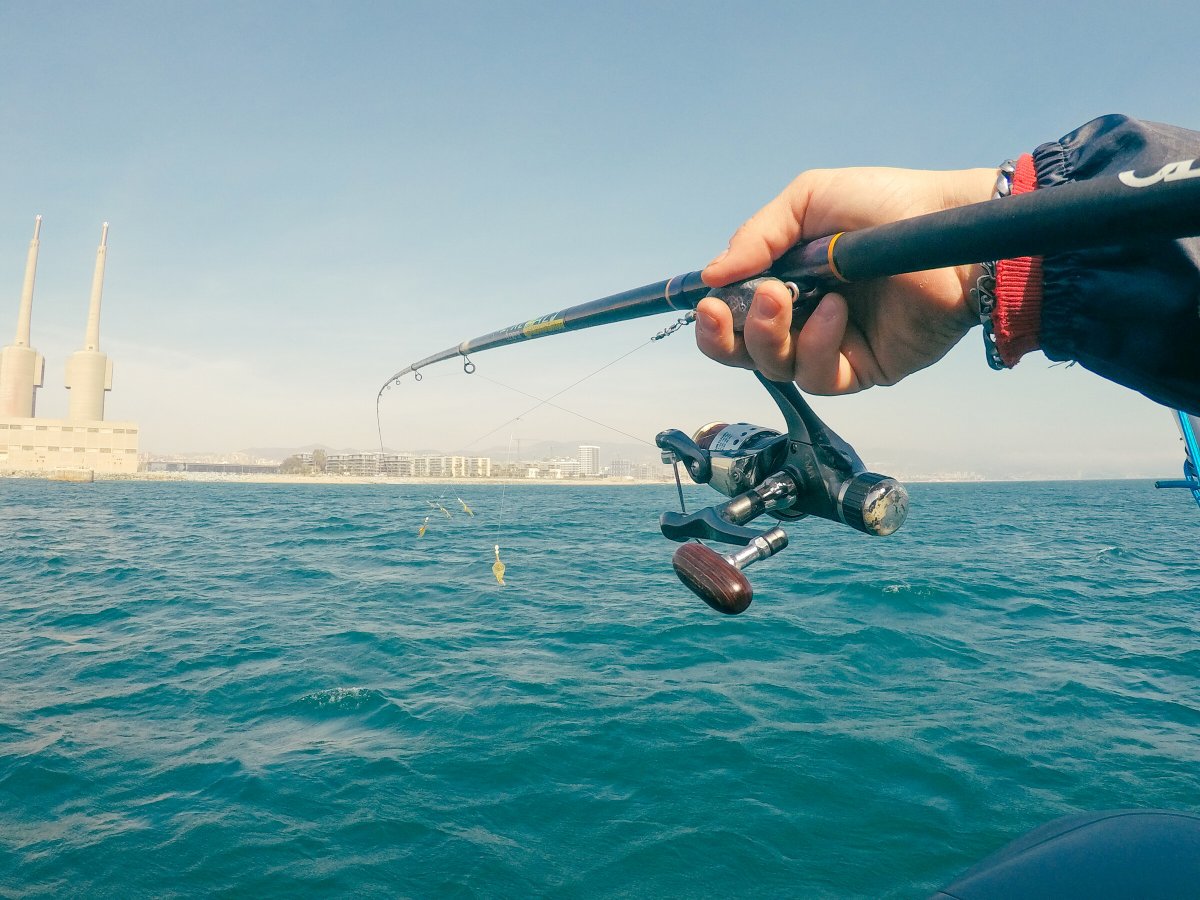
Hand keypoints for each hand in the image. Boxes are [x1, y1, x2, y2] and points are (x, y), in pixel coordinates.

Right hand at [697, 166, 997, 393]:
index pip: (735, 313)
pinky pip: (819, 377)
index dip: (714, 318)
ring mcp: (834, 345)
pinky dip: (818, 346)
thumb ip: (757, 236)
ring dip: (769, 335)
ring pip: (775, 367)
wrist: (952, 228)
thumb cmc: (888, 204)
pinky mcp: (864, 369)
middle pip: (743, 351)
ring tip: (788, 297)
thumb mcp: (809, 200)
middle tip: (726, 310)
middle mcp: (805, 317)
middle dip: (726, 336)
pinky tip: (836, 313)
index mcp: (788, 278)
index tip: (706, 303)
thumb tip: (711, 277)